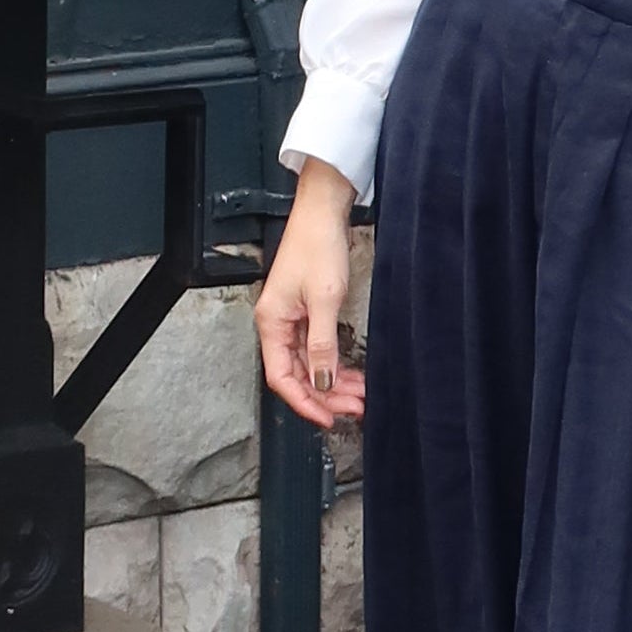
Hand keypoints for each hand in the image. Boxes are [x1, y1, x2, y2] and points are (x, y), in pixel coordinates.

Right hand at [256, 158, 366, 429]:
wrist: (323, 213)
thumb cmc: (318, 248)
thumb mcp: (324, 299)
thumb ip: (322, 344)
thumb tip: (323, 383)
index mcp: (271, 324)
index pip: (281, 378)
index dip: (304, 402)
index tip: (328, 419)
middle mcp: (276, 326)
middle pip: (297, 375)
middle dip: (325, 395)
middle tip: (356, 408)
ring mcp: (291, 320)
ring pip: (310, 364)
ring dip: (333, 382)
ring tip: (360, 396)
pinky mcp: (306, 313)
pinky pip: (317, 349)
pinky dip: (334, 363)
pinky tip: (352, 374)